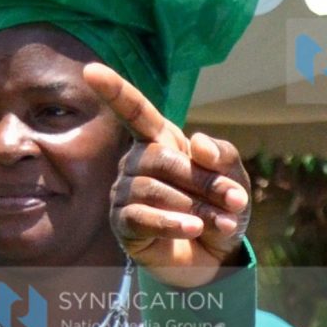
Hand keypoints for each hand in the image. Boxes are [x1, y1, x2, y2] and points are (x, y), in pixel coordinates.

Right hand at [85, 62, 249, 280]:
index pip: (135, 111)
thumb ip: (224, 156)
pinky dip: (172, 223)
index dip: (115, 91)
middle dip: (203, 181)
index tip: (91, 71)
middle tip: (234, 201)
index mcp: (160, 141)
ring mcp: (125, 193)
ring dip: (195, 207)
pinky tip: (193, 229)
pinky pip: (141, 217)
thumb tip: (197, 144)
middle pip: (160, 159)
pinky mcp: (123, 223)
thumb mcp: (235, 179)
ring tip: (220, 222)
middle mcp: (136, 162)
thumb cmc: (221, 208)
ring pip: (153, 190)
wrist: (217, 256)